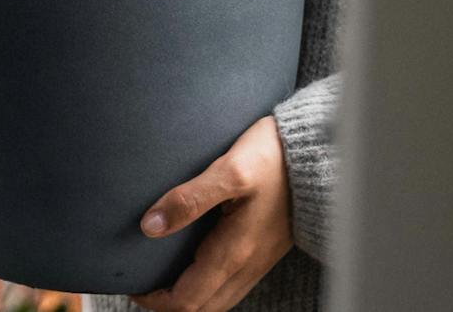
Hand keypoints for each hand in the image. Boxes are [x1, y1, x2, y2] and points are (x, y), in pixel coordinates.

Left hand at [131, 115, 293, 311]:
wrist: (319, 155)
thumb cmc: (274, 159)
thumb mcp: (229, 171)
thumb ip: (189, 199)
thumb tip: (150, 225)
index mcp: (234, 253)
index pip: (187, 300)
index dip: (155, 301)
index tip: (132, 286)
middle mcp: (247, 265)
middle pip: (201, 308)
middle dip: (168, 305)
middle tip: (141, 285)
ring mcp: (258, 261)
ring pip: (217, 300)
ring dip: (187, 298)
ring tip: (160, 278)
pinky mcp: (263, 251)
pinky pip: (230, 285)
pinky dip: (206, 287)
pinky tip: (192, 265)